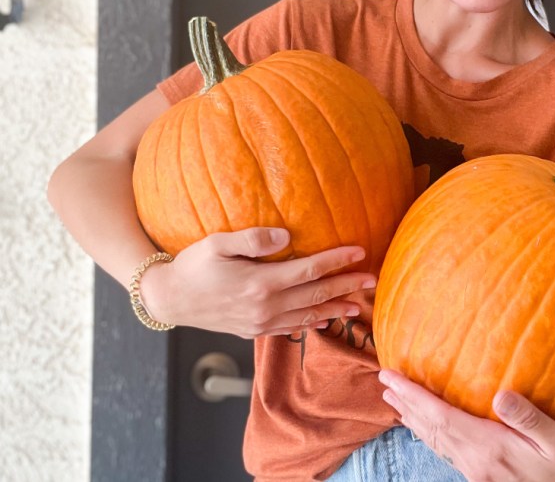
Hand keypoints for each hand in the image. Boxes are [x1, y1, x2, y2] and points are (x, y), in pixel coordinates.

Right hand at [141, 227, 375, 337]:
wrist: (168, 300)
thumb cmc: (192, 265)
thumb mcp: (217, 243)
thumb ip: (253, 238)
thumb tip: (287, 235)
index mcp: (261, 283)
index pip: (310, 270)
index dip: (337, 260)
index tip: (359, 251)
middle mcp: (266, 306)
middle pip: (316, 295)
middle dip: (347, 286)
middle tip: (373, 279)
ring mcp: (261, 322)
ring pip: (308, 315)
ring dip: (336, 309)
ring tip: (359, 305)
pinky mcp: (254, 331)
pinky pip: (291, 328)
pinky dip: (312, 323)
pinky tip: (325, 320)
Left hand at [378, 370, 554, 481]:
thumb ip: (530, 419)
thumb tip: (501, 394)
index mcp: (489, 447)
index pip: (441, 416)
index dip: (413, 395)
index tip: (391, 376)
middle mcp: (474, 460)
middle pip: (430, 428)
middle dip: (406, 403)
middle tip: (384, 381)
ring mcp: (474, 471)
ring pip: (434, 441)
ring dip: (412, 418)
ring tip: (395, 401)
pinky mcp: (479, 477)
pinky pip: (444, 450)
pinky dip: (429, 433)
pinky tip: (427, 428)